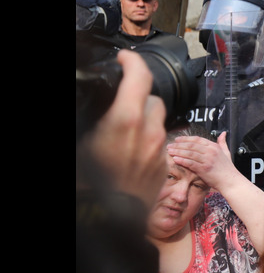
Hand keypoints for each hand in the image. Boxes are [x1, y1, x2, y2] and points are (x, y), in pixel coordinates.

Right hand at [88, 50, 166, 208]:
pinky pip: (158, 144)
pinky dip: (146, 141)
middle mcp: (149, 132)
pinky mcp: (162, 166)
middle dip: (138, 96)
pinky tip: (127, 151)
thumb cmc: (88, 185)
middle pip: (151, 100)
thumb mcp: (81, 143)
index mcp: (126, 121)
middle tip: (120, 101)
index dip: (132, 62)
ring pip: (157, 123)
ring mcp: (159, 150)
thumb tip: (89, 111)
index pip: (139, 77)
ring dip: (143, 120)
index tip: (124, 58)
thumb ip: (89, 121)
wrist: (108, 224)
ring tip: (121, 130)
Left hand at [169, 132, 238, 192]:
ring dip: (178, 152)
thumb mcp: (226, 152)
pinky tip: (175, 159)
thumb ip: (223, 142)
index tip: (177, 140)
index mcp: (214, 146)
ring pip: (189, 153)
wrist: (230, 181)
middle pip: (191, 145)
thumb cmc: (227, 168)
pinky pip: (190, 163)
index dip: (186, 138)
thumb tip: (223, 133)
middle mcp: (210, 151)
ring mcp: (207, 160)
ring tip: (169, 151)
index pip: (197, 139)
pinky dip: (182, 160)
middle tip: (169, 145)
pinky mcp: (204, 169)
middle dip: (179, 145)